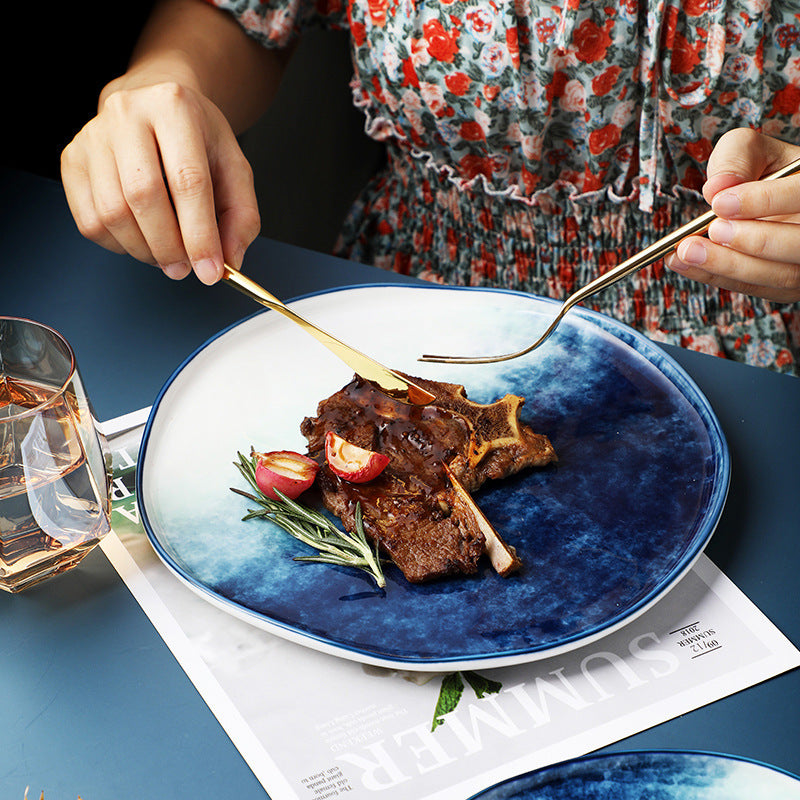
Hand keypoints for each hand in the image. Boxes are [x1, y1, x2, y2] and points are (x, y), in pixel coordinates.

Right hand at [61, 80, 260, 283]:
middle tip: (185, 269)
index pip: (187, 180)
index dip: (200, 235)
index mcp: (175, 107)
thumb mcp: (235, 170)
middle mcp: (127, 114)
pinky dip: (119, 245)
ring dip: (144, 250)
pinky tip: (141, 241)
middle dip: (169, 246)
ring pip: (112, 213)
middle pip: (143, 196)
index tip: (210, 271)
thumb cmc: (198, 142)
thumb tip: (229, 260)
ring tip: (167, 255)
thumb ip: (241, 217)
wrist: (157, 110)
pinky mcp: (72, 160)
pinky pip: (90, 221)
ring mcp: (93, 136)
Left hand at [666, 129, 799, 302]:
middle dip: (753, 241)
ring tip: (687, 251)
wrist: (769, 201)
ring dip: (729, 265)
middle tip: (712, 231)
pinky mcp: (788, 287)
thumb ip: (737, 158)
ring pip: (780, 275)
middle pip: (798, 244)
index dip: (764, 200)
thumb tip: (717, 187)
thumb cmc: (764, 173)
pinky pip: (757, 288)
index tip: (720, 202)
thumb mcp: (754, 151)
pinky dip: (718, 277)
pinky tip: (683, 263)